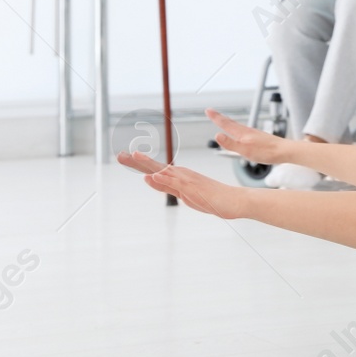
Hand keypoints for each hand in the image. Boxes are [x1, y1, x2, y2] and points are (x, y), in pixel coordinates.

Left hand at [115, 152, 247, 218]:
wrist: (235, 200)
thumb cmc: (213, 198)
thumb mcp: (185, 194)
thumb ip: (167, 187)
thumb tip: (149, 179)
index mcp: (179, 177)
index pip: (155, 170)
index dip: (139, 164)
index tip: (125, 157)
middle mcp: (182, 175)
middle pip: (156, 167)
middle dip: (137, 161)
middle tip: (120, 155)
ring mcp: (188, 181)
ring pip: (164, 171)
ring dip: (149, 164)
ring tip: (133, 156)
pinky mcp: (194, 189)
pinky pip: (177, 184)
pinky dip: (164, 179)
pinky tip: (154, 175)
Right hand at [207, 109, 291, 165]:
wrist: (285, 151)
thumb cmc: (267, 152)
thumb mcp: (245, 151)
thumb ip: (230, 144)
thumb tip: (217, 135)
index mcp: (242, 134)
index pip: (225, 124)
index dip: (216, 117)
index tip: (208, 110)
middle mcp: (248, 131)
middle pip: (231, 123)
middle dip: (220, 117)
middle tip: (211, 112)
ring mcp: (254, 133)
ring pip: (238, 126)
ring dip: (228, 122)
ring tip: (223, 120)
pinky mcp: (259, 137)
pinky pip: (244, 131)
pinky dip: (237, 129)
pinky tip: (240, 133)